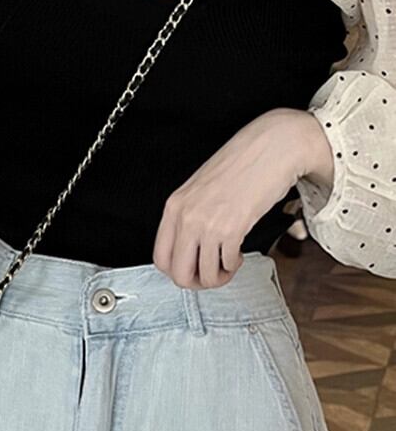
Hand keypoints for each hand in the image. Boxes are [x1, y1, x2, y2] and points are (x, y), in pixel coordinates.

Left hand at [152, 108, 333, 288]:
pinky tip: (237, 253)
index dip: (176, 272)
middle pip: (178, 274)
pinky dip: (233, 265)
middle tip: (210, 275)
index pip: (160, 258)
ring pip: (204, 275)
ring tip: (227, 263)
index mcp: (174, 206)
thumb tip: (188, 249)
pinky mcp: (232, 227)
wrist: (270, 147)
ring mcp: (207, 223)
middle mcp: (186, 216)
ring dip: (218, 276)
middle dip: (196, 282)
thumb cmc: (240, 165)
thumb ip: (189, 216)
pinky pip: (226, 264)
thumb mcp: (200, 189)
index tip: (191, 269)